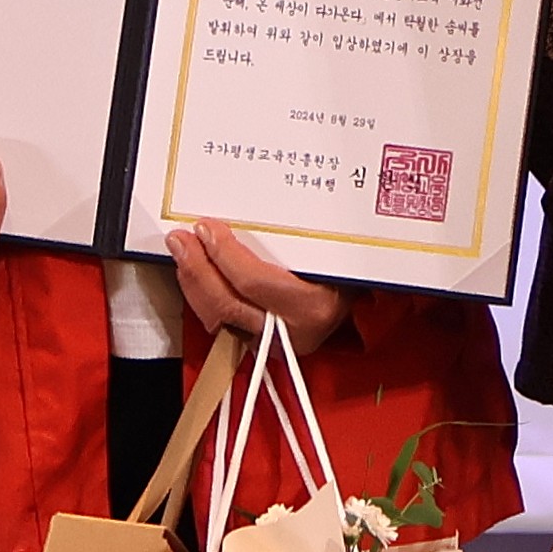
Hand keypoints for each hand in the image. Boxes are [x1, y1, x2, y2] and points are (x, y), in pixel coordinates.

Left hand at [163, 219, 355, 347]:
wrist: (371, 292)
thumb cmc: (354, 264)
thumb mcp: (337, 244)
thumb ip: (302, 232)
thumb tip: (256, 204)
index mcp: (314, 307)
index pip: (255, 283)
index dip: (224, 255)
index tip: (207, 228)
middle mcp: (292, 332)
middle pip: (229, 305)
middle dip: (198, 270)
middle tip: (181, 239)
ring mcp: (275, 345)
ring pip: (219, 320)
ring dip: (194, 285)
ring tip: (182, 253)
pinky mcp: (261, 346)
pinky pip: (223, 324)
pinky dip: (204, 298)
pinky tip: (196, 275)